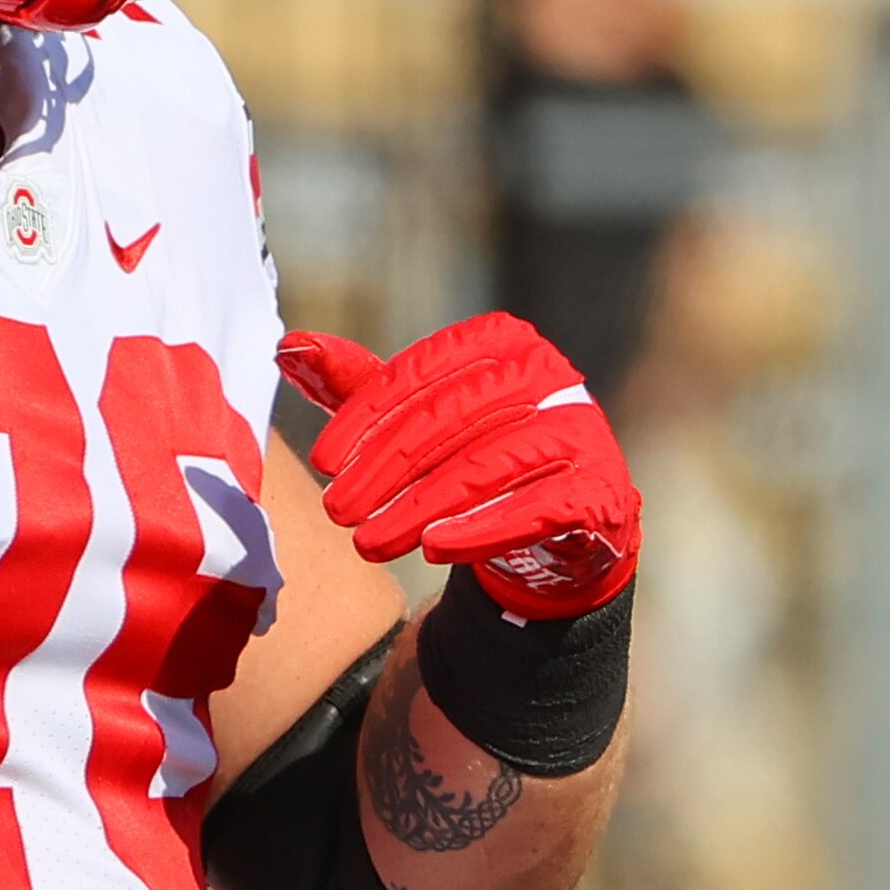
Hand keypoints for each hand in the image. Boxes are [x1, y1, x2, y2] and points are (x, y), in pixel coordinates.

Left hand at [278, 312, 637, 617]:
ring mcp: (582, 430)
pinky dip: (482, 530)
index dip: (363, 417)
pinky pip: (537, 509)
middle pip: (449, 419)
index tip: (319, 462)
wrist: (558, 524)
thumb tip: (287, 347)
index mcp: (500, 340)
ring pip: (488, 466)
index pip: (421, 372)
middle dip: (383, 470)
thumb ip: (356, 384)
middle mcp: (548, 373)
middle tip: (336, 512)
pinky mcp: (602, 489)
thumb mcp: (416, 415)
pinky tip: (435, 549)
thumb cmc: (474, 453)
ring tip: (369, 542)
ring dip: (420, 508)